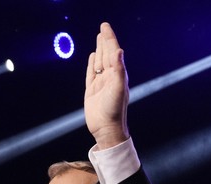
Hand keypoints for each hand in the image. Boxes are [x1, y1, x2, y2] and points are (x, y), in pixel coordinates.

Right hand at [85, 22, 129, 149]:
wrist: (106, 129)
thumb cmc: (114, 111)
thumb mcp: (119, 88)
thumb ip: (119, 70)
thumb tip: (119, 51)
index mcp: (118, 75)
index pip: (113, 52)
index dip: (109, 38)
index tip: (105, 26)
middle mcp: (110, 78)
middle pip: (107, 54)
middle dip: (105, 40)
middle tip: (103, 27)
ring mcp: (101, 84)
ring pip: (99, 62)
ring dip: (99, 49)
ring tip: (99, 38)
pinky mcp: (92, 91)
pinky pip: (91, 73)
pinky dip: (92, 64)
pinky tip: (93, 57)